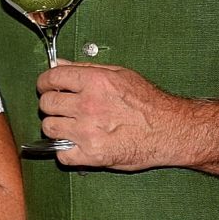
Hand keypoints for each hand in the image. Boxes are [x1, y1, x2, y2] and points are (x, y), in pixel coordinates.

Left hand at [38, 62, 186, 170]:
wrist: (172, 131)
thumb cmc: (150, 103)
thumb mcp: (120, 74)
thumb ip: (86, 68)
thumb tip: (59, 64)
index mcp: (94, 82)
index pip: (51, 78)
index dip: (45, 82)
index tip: (48, 87)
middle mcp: (88, 105)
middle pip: (46, 104)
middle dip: (51, 104)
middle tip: (62, 108)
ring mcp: (88, 131)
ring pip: (48, 128)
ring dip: (57, 127)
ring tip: (71, 126)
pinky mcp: (92, 155)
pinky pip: (61, 154)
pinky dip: (65, 151)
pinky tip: (76, 145)